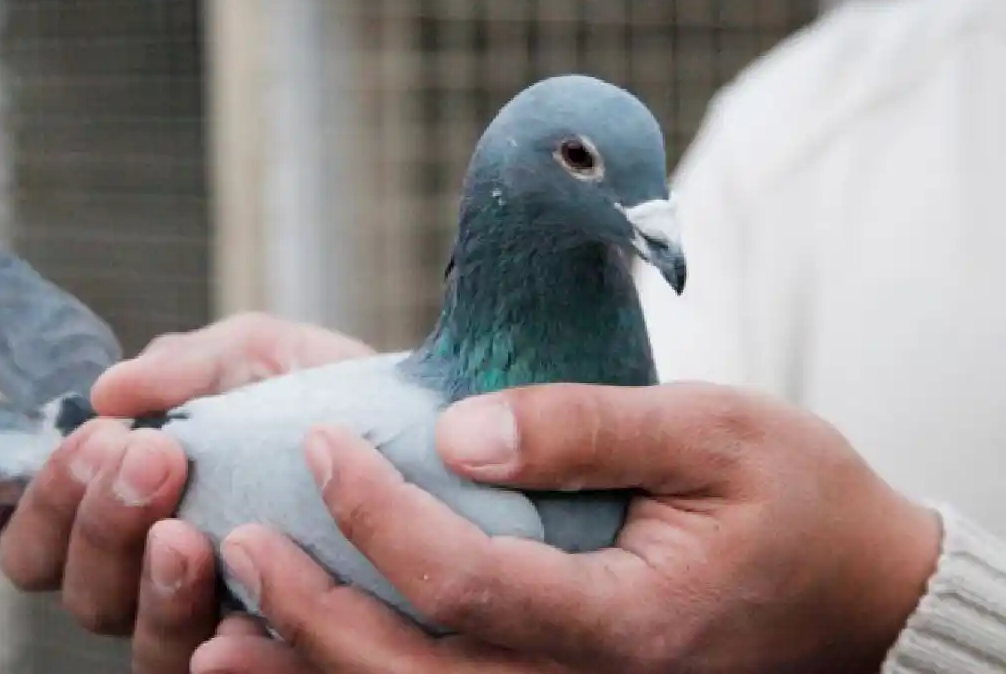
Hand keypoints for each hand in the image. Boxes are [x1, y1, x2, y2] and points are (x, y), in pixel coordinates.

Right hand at [0, 312, 374, 673]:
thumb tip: (105, 390)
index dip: (52, 501)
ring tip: (187, 533)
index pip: (43, 541)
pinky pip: (236, 672)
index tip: (106, 435)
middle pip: (85, 594)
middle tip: (154, 457)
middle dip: (103, 524)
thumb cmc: (320, 395)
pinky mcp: (282, 654)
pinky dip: (232, 645)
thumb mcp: (258, 355)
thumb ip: (189, 365)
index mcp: (134, 512)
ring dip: (155, 586)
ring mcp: (220, 624)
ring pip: (147, 646)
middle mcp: (161, 581)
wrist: (422, 432)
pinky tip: (250, 601)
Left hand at [192, 382, 940, 673]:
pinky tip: (293, 661)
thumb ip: (583, 428)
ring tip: (221, 627)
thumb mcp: (712, 430)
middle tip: (240, 541)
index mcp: (632, 622)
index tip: (320, 443)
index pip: (470, 583)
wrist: (857, 594)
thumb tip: (454, 428)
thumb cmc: (791, 498)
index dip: (378, 516)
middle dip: (314, 612)